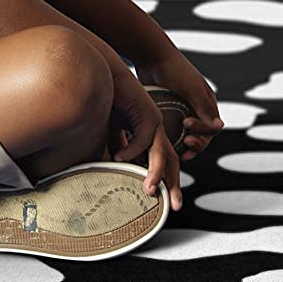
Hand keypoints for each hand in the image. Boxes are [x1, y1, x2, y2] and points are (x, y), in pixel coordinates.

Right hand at [107, 62, 182, 212]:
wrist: (107, 74)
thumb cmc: (108, 101)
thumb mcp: (112, 132)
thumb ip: (117, 148)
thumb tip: (114, 168)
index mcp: (151, 135)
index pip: (164, 163)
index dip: (165, 182)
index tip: (162, 201)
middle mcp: (158, 130)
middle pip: (172, 162)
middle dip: (174, 185)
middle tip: (175, 207)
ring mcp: (155, 121)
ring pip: (162, 153)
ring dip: (156, 174)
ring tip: (149, 191)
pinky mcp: (148, 112)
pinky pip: (143, 138)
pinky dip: (131, 150)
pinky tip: (118, 158)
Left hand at [148, 48, 223, 155]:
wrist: (150, 56)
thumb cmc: (174, 69)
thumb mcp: (191, 87)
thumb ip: (204, 108)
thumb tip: (219, 127)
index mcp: (207, 102)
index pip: (212, 127)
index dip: (203, 131)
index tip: (187, 126)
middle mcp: (196, 109)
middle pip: (202, 135)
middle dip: (196, 144)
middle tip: (185, 145)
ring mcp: (181, 112)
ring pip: (186, 136)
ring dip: (185, 146)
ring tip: (179, 152)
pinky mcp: (167, 113)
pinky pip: (172, 131)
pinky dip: (171, 140)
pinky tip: (163, 145)